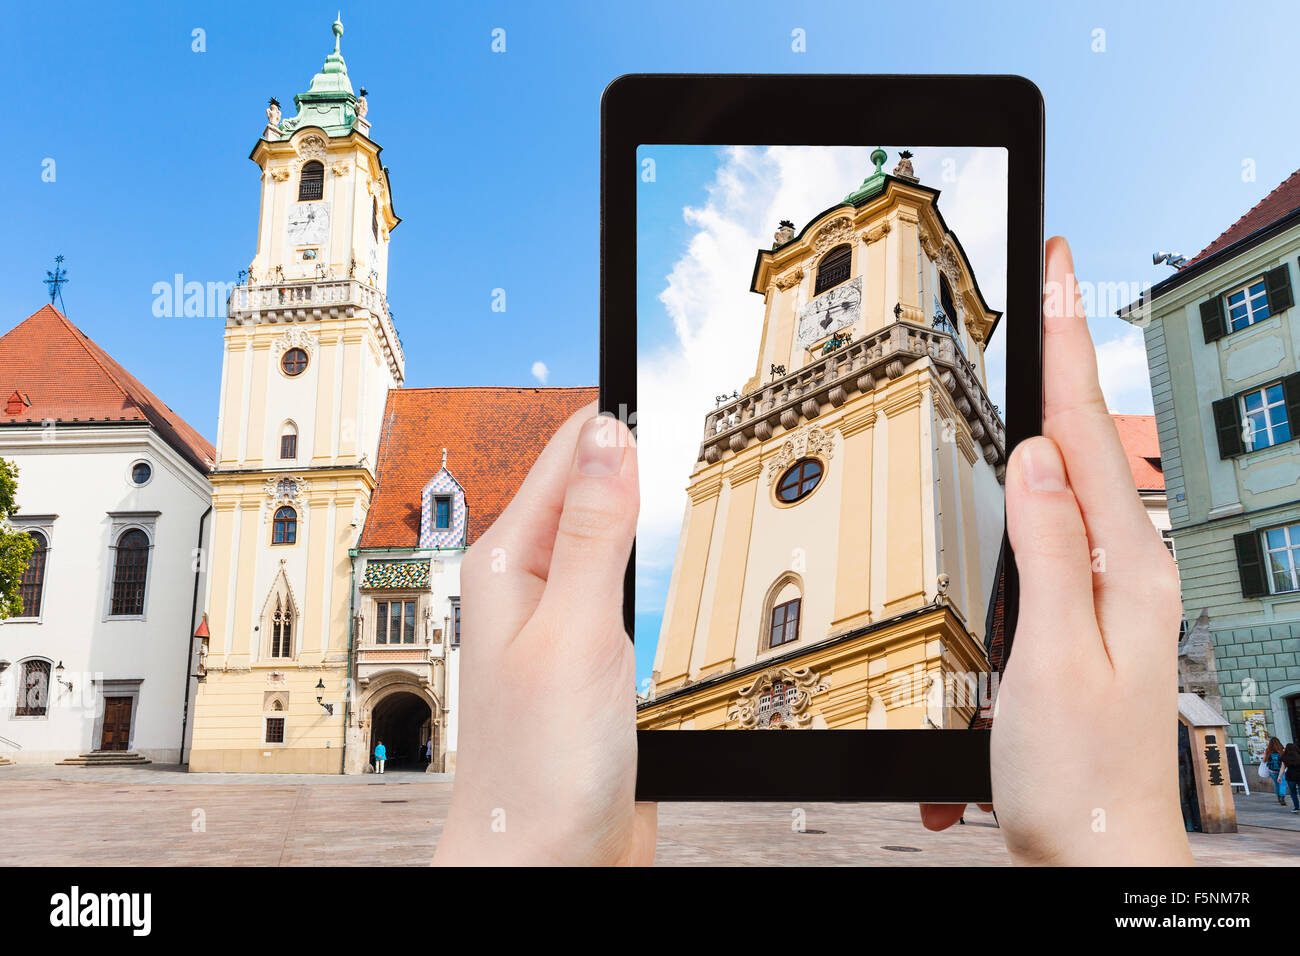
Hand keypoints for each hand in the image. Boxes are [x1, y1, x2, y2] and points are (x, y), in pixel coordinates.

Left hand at [432, 405, 656, 864]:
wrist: (547, 860)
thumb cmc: (540, 766)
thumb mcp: (577, 632)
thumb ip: (597, 532)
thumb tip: (611, 434)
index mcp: (512, 563)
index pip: (569, 455)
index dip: (615, 413)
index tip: (655, 366)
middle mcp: (532, 584)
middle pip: (588, 488)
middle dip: (626, 450)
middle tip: (673, 402)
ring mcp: (562, 621)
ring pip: (606, 535)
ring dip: (635, 502)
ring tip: (662, 453)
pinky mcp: (591, 657)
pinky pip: (620, 586)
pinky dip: (644, 560)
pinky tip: (658, 551)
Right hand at [921, 237, 1193, 864]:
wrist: (1093, 853)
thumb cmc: (1077, 772)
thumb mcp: (1050, 655)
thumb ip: (1048, 549)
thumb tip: (1038, 454)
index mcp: (1122, 567)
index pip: (1086, 430)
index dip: (1066, 342)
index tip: (1060, 266)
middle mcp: (1123, 570)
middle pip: (1085, 440)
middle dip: (1063, 358)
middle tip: (1047, 288)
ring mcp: (1104, 592)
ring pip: (1067, 483)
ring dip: (1047, 417)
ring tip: (1035, 356)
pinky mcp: (1079, 615)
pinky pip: (1051, 536)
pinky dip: (1030, 497)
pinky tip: (1021, 475)